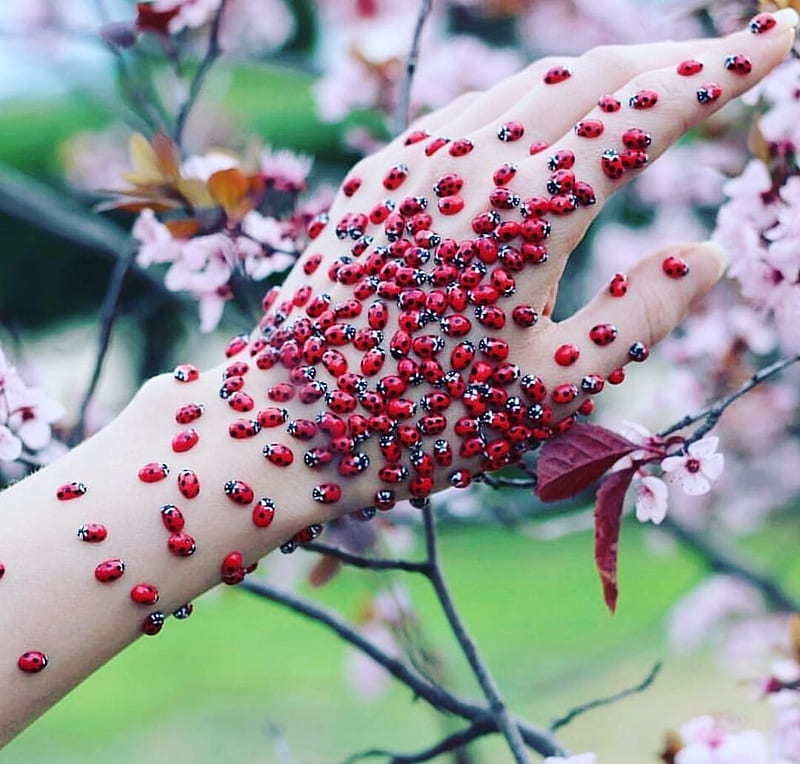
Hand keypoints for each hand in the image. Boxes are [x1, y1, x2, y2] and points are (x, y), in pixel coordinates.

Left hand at [238, 9, 795, 516]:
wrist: (296, 420)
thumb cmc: (424, 420)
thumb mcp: (552, 389)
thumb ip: (640, 316)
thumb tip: (709, 258)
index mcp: (522, 217)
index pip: (642, 115)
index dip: (719, 73)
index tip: (777, 35)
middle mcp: (466, 167)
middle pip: (586, 77)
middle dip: (662, 62)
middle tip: (714, 65)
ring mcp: (412, 164)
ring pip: (522, 88)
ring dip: (589, 80)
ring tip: (634, 95)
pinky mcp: (376, 178)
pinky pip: (463, 117)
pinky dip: (519, 109)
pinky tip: (537, 131)